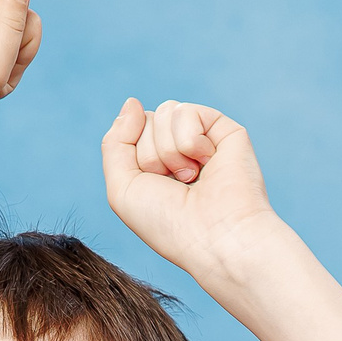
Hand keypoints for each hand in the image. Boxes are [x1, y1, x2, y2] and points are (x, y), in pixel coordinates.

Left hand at [101, 98, 279, 278]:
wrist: (214, 238)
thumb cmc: (169, 224)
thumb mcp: (122, 188)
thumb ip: (115, 142)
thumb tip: (133, 102)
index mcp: (156, 164)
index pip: (130, 130)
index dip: (135, 157)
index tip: (155, 189)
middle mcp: (180, 150)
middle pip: (147, 119)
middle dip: (152, 154)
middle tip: (177, 186)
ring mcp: (204, 139)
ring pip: (165, 111)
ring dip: (170, 150)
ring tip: (192, 178)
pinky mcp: (226, 131)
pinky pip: (186, 111)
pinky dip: (189, 140)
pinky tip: (208, 163)